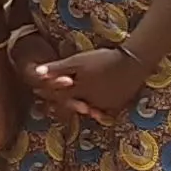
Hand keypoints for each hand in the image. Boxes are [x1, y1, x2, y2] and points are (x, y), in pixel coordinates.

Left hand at [24, 40, 146, 118]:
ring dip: (76, 106)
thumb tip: (36, 73)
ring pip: (85, 109)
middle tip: (48, 101)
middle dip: (59, 102)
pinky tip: (89, 107)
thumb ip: (57, 68)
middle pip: (70, 104)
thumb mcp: (78, 61)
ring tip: (69, 102)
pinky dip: (93, 109)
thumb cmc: (104, 59)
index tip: (37, 90)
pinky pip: (100, 111)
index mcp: (79, 90)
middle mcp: (90, 102)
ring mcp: (104, 105)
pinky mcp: (115, 105)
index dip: (47, 92)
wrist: (134, 63)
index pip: (57, 95)